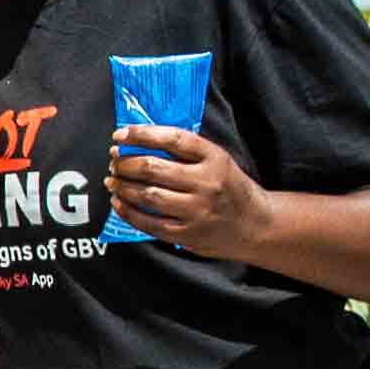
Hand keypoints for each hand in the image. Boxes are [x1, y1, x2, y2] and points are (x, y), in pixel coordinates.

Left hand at [110, 124, 276, 261]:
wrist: (257, 225)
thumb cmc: (231, 188)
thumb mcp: (218, 161)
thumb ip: (188, 152)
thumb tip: (142, 141)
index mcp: (214, 158)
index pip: (173, 139)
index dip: (142, 134)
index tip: (120, 135)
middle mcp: (206, 183)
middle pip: (154, 169)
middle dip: (125, 163)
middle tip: (114, 161)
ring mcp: (197, 210)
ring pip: (148, 196)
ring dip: (123, 187)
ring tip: (112, 181)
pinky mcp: (189, 234)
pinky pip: (150, 223)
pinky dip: (129, 212)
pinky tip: (119, 203)